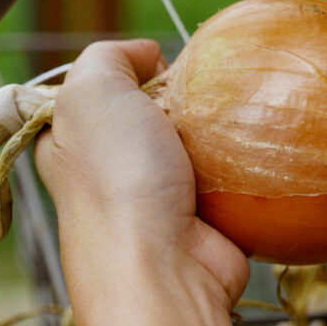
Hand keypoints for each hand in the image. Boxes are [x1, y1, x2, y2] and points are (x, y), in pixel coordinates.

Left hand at [35, 39, 248, 311]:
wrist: (162, 270)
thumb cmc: (117, 178)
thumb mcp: (91, 89)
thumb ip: (108, 55)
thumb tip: (146, 55)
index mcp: (69, 144)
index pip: (96, 94)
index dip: (127, 73)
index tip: (153, 72)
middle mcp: (107, 175)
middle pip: (153, 115)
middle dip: (180, 100)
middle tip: (196, 99)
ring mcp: (156, 203)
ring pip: (196, 146)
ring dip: (219, 132)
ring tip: (232, 123)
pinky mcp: (203, 225)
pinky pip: (231, 181)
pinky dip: (246, 167)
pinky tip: (257, 154)